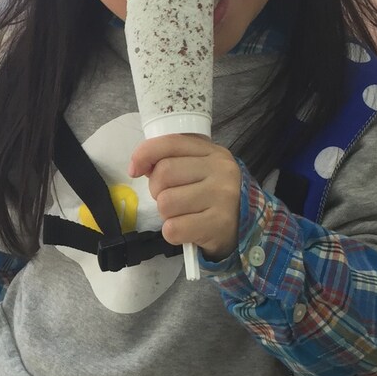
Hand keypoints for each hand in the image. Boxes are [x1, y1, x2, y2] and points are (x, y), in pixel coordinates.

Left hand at [128, 134, 241, 261]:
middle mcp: (221, 171)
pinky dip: (172, 232)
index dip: (145, 153)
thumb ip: (172, 161)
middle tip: (170, 198)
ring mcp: (222, 198)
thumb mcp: (199, 170)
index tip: (135, 169)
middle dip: (157, 190)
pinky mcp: (218, 224)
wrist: (241, 229)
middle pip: (164, 173)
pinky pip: (173, 228)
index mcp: (214, 153)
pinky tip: (186, 230)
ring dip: (166, 213)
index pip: (171, 143)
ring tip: (181, 214)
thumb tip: (138, 165)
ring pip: (166, 202)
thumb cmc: (211, 197)